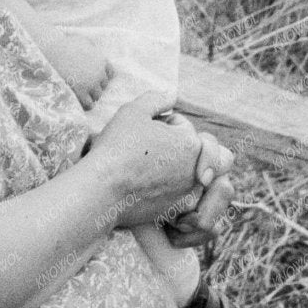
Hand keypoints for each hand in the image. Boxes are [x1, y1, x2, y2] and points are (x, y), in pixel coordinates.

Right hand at [41, 32, 112, 107]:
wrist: (52, 52)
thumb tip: (91, 49)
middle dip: (95, 86)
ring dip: (90, 96)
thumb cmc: (64, 44)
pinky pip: (89, 104)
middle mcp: (99, 73)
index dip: (102, 76)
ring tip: (81, 96)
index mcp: (101, 61)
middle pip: (103, 86)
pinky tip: (78, 102)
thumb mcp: (82, 40)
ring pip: (97, 96)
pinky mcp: (81, 92)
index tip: (94, 78)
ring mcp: (91, 84)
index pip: (110, 73)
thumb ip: (90, 46)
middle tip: (84, 86)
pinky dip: (85, 105)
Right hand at [91, 95, 234, 229]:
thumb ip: (157, 98)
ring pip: (200, 177)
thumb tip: (172, 94)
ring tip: (155, 170)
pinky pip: (188, 200)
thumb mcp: (134, 110)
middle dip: (191, 148)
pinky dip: (177, 193)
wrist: (101, 190)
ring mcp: (189, 193)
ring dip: (185, 170)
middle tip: (163, 151)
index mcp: (191, 143)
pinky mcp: (177, 212)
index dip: (165, 125)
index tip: (146, 133)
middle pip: (206, 153)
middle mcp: (197, 170)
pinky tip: (154, 188)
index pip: (185, 127)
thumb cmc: (117, 148)